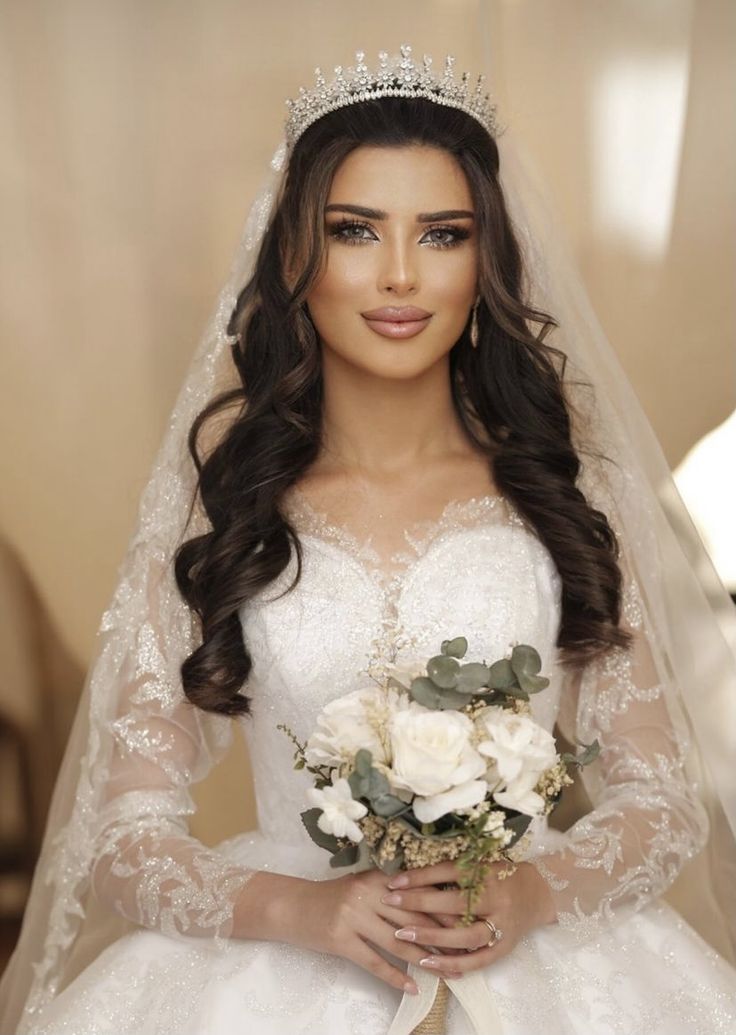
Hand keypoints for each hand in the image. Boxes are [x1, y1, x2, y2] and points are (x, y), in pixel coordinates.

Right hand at [267, 867, 455, 995]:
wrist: (290, 905)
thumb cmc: (330, 896)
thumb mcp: (361, 885)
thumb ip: (390, 890)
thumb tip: (430, 902)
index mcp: (377, 877)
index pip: (418, 894)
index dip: (445, 910)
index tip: (469, 923)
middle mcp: (367, 893)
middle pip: (413, 917)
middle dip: (443, 937)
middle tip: (467, 952)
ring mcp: (353, 916)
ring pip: (398, 941)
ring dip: (425, 959)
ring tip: (447, 972)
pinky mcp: (341, 939)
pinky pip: (374, 961)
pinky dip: (395, 975)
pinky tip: (413, 986)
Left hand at [378, 860, 556, 977]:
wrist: (539, 894)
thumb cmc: (502, 874)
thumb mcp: (481, 863)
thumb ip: (453, 870)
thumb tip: (410, 875)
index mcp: (489, 872)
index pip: (451, 872)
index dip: (421, 876)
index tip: (394, 880)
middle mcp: (497, 899)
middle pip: (456, 903)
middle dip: (420, 904)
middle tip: (391, 904)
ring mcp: (502, 926)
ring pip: (465, 936)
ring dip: (432, 937)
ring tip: (403, 935)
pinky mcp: (504, 948)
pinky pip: (476, 961)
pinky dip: (452, 964)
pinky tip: (428, 963)